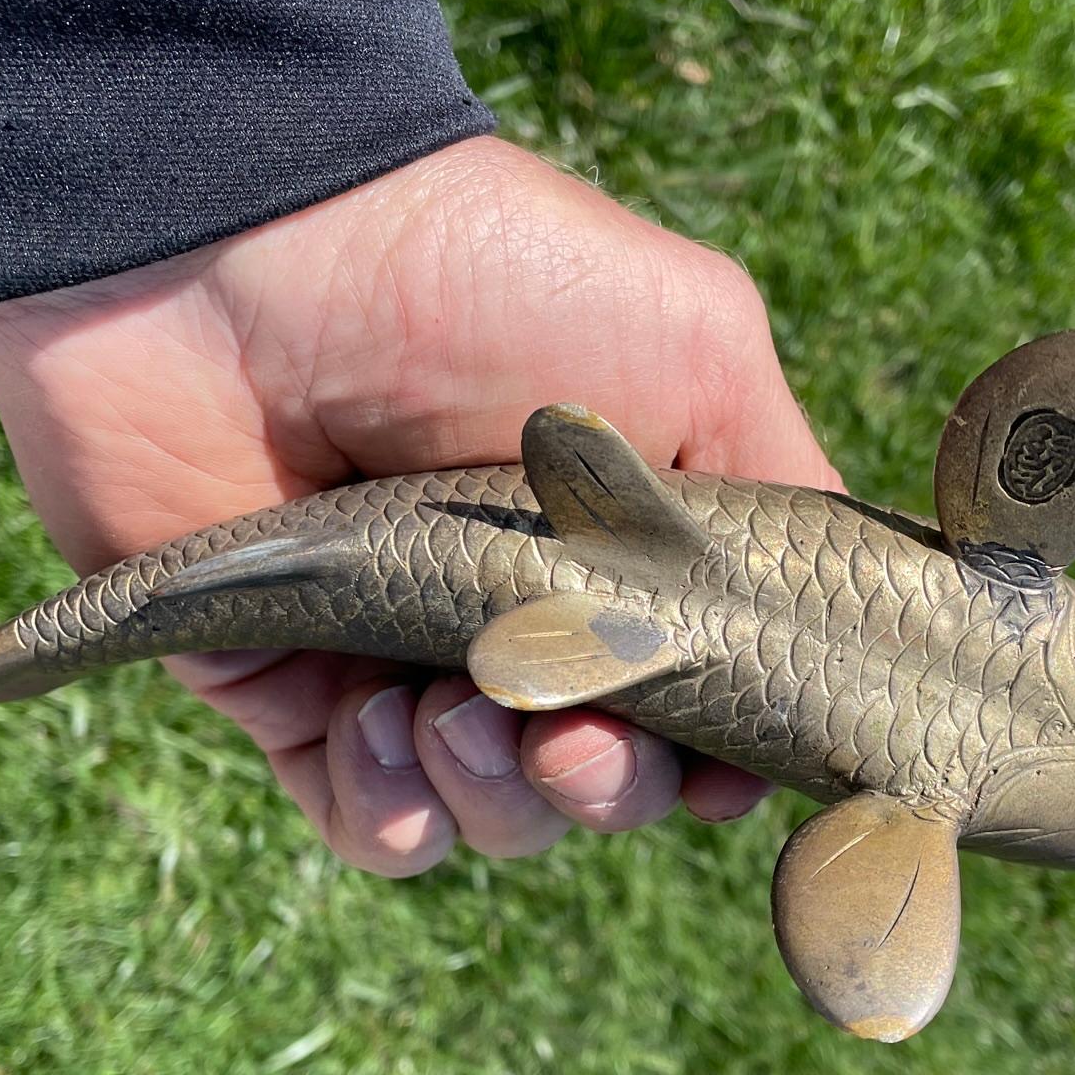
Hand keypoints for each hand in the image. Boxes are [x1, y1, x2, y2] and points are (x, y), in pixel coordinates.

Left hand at [0, 136, 840, 874]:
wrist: (241, 250)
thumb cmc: (483, 280)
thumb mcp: (696, 347)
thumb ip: (785, 489)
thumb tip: (833, 636)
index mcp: (632, 555)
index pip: (710, 708)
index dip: (725, 755)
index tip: (719, 750)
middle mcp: (532, 622)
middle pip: (611, 785)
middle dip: (607, 784)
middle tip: (570, 722)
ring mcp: (409, 664)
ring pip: (499, 819)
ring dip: (499, 796)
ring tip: (454, 703)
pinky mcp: (289, 694)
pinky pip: (370, 824)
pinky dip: (392, 810)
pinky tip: (379, 728)